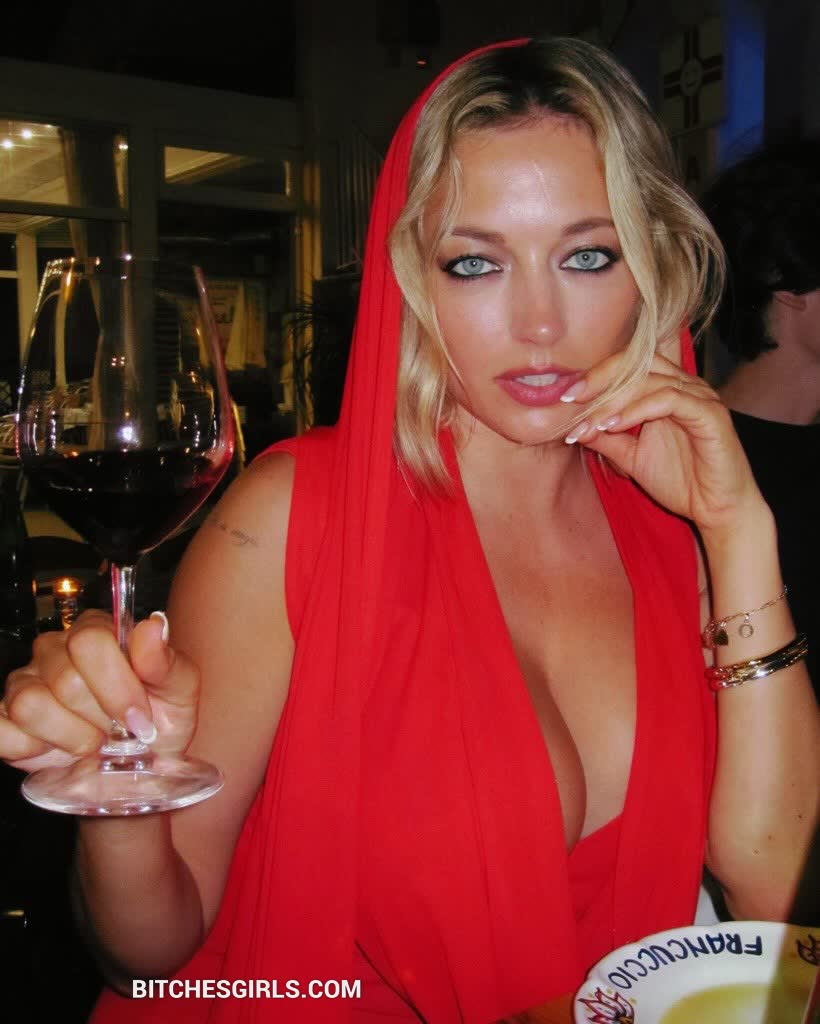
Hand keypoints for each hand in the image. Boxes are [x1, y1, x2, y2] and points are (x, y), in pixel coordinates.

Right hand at [0, 610, 199, 773]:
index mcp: (97, 632)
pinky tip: (58, 749)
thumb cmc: (159, 720)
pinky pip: (3, 731)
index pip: (90, 641)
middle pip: (65, 679)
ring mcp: (24, 682)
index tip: (139, 718)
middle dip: (100, 718)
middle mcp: (54, 649)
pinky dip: (32, 750)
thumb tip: (153, 627)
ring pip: (31, 704)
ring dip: (71, 737)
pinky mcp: (4, 718)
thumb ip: (166, 660)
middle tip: (118, 732)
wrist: (139, 764)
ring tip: (92, 741)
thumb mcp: (179, 693)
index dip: (116, 686)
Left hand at [563, 351, 764, 536]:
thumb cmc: (681, 481)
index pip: (629, 365)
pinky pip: (669, 400)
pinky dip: (638, 410)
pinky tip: (614, 426)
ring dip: (614, 400)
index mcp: (667, 390)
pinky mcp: (710, 414)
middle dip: (600, 378)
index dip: (596, 375)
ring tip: (590, 422)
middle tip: (571, 398)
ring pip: (650, 379)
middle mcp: (685, 386)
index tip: (566, 396)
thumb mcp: (631, 457)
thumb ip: (606, 438)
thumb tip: (574, 425)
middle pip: (638, 362)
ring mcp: (700, 397)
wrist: (716, 510)